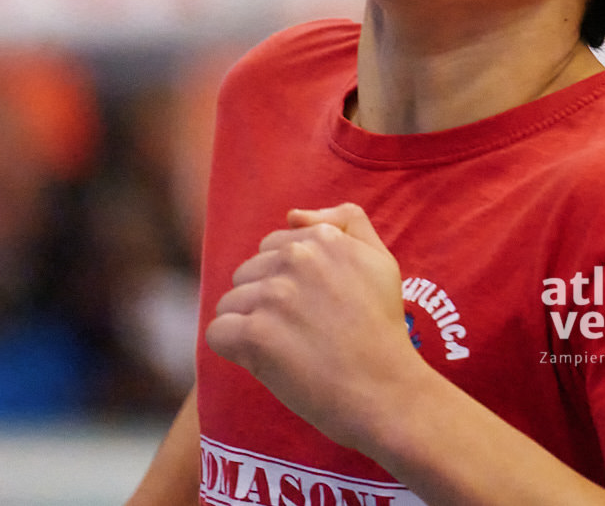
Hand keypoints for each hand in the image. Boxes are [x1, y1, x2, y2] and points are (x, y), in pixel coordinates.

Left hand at [204, 203, 427, 451]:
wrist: (386, 389)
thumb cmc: (382, 329)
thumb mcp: (380, 261)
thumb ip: (347, 222)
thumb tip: (293, 215)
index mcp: (323, 238)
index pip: (272, 248)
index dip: (286, 282)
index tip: (311, 309)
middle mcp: (297, 258)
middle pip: (247, 274)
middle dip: (264, 302)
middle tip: (301, 332)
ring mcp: (274, 295)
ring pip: (230, 303)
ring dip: (249, 327)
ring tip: (286, 349)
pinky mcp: (255, 334)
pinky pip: (218, 332)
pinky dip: (234, 350)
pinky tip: (264, 361)